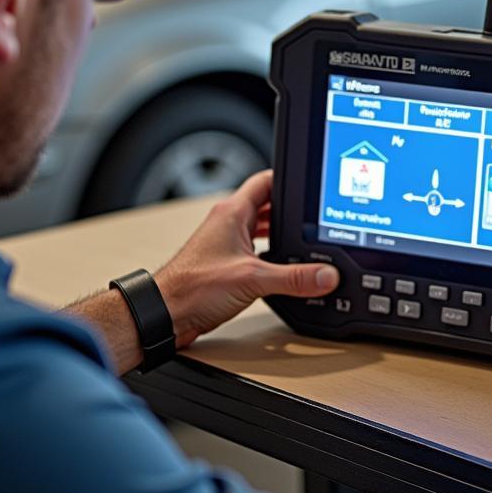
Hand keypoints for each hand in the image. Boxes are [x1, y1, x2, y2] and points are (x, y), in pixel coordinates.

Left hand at [154, 170, 339, 347]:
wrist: (166, 314)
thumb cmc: (192, 287)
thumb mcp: (253, 279)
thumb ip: (293, 277)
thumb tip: (326, 274)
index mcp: (232, 213)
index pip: (265, 181)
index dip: (289, 179)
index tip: (311, 185)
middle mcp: (227, 223)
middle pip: (266, 205)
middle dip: (290, 212)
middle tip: (313, 219)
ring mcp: (225, 243)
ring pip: (259, 229)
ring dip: (279, 234)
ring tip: (303, 243)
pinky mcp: (225, 264)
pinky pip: (254, 251)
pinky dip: (269, 255)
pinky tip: (281, 267)